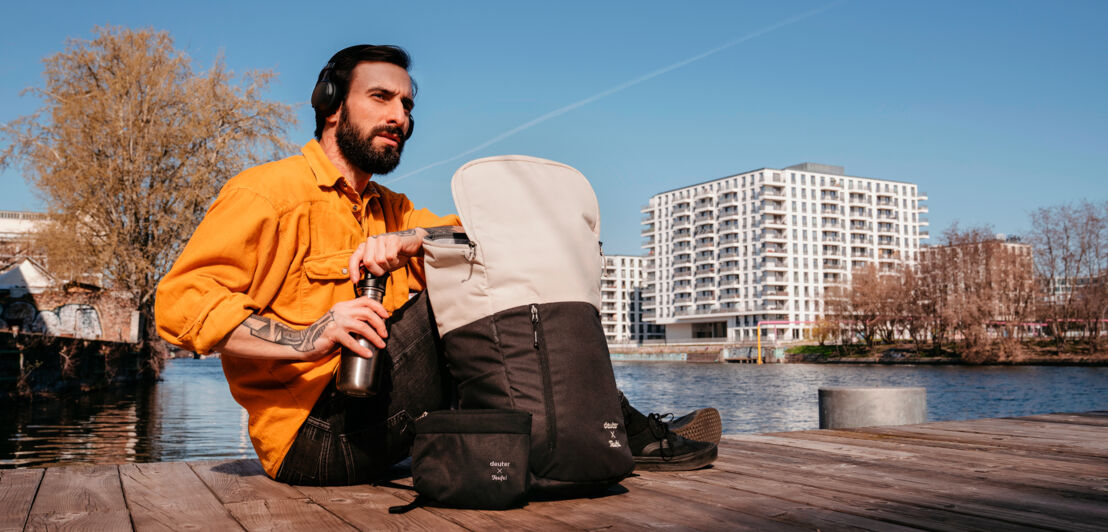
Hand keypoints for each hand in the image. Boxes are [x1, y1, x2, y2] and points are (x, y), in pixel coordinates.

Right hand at [234, 297, 390, 361]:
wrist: (303, 343)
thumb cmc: (324, 336)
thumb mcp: (340, 324)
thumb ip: (353, 322)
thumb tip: (374, 329)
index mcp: (343, 306)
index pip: (365, 300)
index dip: (379, 307)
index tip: (387, 317)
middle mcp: (340, 310)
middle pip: (367, 312)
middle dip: (380, 324)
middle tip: (384, 335)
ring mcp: (336, 321)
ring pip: (362, 326)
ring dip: (374, 336)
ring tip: (380, 345)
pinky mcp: (332, 332)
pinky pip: (351, 341)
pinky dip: (361, 348)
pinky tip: (367, 354)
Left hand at [348, 228, 428, 280]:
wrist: (410, 245)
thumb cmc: (394, 254)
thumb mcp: (380, 263)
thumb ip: (370, 267)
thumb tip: (361, 273)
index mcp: (365, 247)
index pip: (354, 258)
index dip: (353, 271)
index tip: (356, 281)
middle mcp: (371, 241)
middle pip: (368, 262)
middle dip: (378, 270)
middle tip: (385, 267)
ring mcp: (381, 239)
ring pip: (380, 260)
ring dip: (389, 265)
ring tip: (392, 260)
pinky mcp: (392, 239)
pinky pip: (390, 256)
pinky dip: (395, 261)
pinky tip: (397, 257)